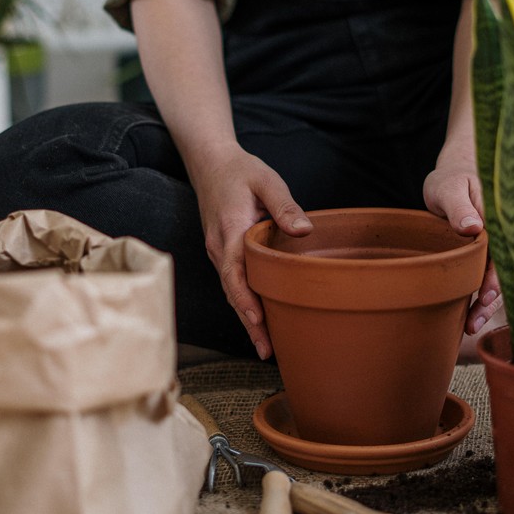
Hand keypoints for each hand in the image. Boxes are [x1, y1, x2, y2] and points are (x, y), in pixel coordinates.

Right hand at [191, 147, 311, 359]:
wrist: (209, 163)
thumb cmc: (240, 171)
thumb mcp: (266, 180)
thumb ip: (284, 205)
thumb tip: (304, 231)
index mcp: (229, 231)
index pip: (234, 273)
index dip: (245, 300)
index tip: (258, 321)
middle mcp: (218, 248)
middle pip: (232, 292)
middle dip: (248, 323)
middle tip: (268, 351)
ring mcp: (218, 252)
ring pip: (231, 292)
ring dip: (246, 319)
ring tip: (266, 346)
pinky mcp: (222, 253)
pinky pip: (232, 283)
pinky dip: (243, 303)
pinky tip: (258, 320)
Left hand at [423, 154, 501, 333]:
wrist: (453, 177)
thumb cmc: (451, 180)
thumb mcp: (449, 188)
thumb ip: (459, 206)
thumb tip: (474, 226)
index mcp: (500, 220)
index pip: (504, 253)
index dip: (497, 277)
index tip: (486, 296)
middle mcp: (503, 237)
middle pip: (504, 272)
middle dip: (492, 298)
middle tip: (475, 320)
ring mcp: (495, 248)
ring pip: (497, 279)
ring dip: (487, 304)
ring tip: (471, 326)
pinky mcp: (485, 256)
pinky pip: (487, 278)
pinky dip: (480, 297)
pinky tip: (470, 317)